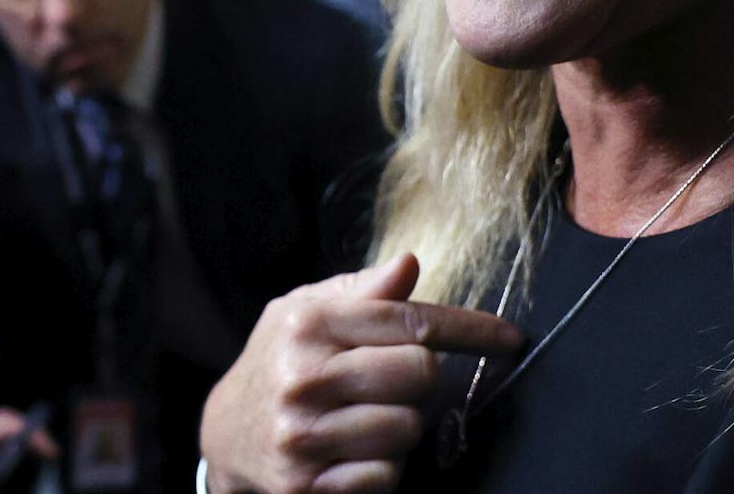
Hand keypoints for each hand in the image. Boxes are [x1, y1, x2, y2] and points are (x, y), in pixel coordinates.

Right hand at [200, 254, 520, 493]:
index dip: (470, 329)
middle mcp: (303, 378)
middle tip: (397, 379)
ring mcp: (303, 435)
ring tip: (368, 416)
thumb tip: (410, 262)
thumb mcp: (308, 310)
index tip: (508, 338)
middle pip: (420, 373)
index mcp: (309, 324)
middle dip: (421, 376)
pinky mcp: (306, 485)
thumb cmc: (280, 359)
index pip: (411, 321)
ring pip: (408, 428)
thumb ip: (364, 289)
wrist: (224, 432)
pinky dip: (384, 465)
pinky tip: (355, 450)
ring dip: (401, 424)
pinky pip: (386, 476)